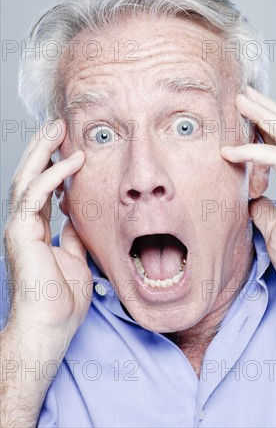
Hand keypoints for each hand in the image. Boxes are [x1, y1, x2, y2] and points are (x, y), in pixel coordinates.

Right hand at [4, 119, 91, 346]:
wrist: (49, 329)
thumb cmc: (61, 300)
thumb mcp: (75, 258)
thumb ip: (73, 235)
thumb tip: (77, 217)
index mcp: (35, 229)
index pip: (41, 188)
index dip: (53, 165)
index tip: (70, 147)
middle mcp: (24, 224)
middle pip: (30, 176)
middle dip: (43, 148)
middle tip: (58, 125)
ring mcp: (19, 227)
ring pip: (27, 178)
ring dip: (43, 151)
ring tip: (59, 129)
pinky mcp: (21, 233)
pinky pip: (36, 195)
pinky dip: (53, 174)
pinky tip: (71, 161)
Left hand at [221, 87, 275, 342]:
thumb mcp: (274, 231)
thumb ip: (264, 211)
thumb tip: (249, 199)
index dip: (264, 125)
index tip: (243, 113)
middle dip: (265, 108)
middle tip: (242, 92)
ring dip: (263, 115)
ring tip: (241, 100)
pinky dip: (255, 152)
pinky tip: (231, 151)